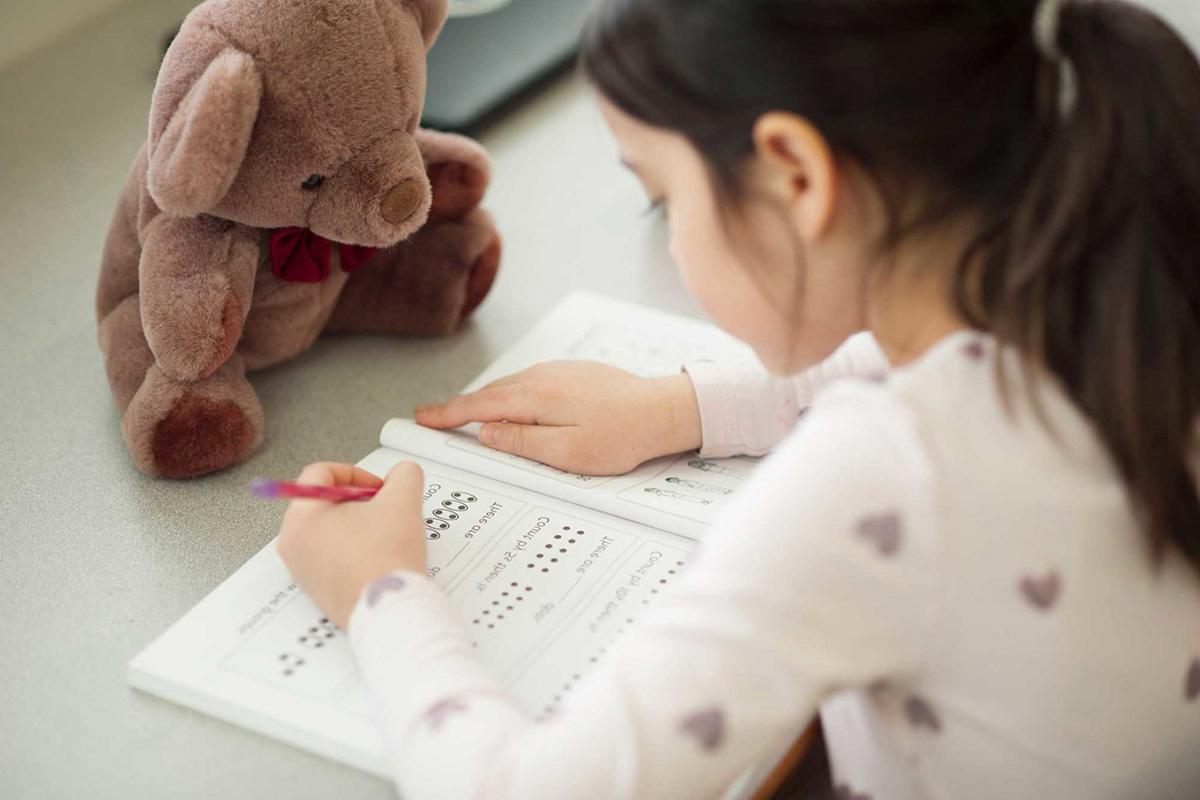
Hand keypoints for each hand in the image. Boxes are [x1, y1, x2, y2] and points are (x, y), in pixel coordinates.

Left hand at [276, 462, 426, 629]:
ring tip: (383, 535)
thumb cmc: (386, 558)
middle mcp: (292, 542)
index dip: (356, 473)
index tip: (378, 487)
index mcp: (302, 515)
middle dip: (356, 501)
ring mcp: (301, 568)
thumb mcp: (403, 501)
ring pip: (326, 530)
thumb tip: (402, 474)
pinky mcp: (314, 588)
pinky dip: (351, 550)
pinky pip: (328, 556)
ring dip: (355, 525)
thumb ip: (404, 475)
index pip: (320, 474)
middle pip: (321, 502)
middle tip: (383, 510)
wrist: (388, 609)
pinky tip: (376, 557)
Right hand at [415, 361, 702, 474]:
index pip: (480, 406)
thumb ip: (522, 442)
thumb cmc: (621, 437)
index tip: (423, 417)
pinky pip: (530, 382)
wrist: (664, 410)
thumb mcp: (567, 452)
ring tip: (462, 412)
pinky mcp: (573, 374)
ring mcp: (559, 371)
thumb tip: (485, 431)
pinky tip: (510, 403)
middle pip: (490, 392)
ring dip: (484, 398)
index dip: (448, 413)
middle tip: (430, 416)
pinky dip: (509, 393)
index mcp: (537, 397)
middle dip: (459, 405)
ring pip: (510, 386)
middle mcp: (543, 376)